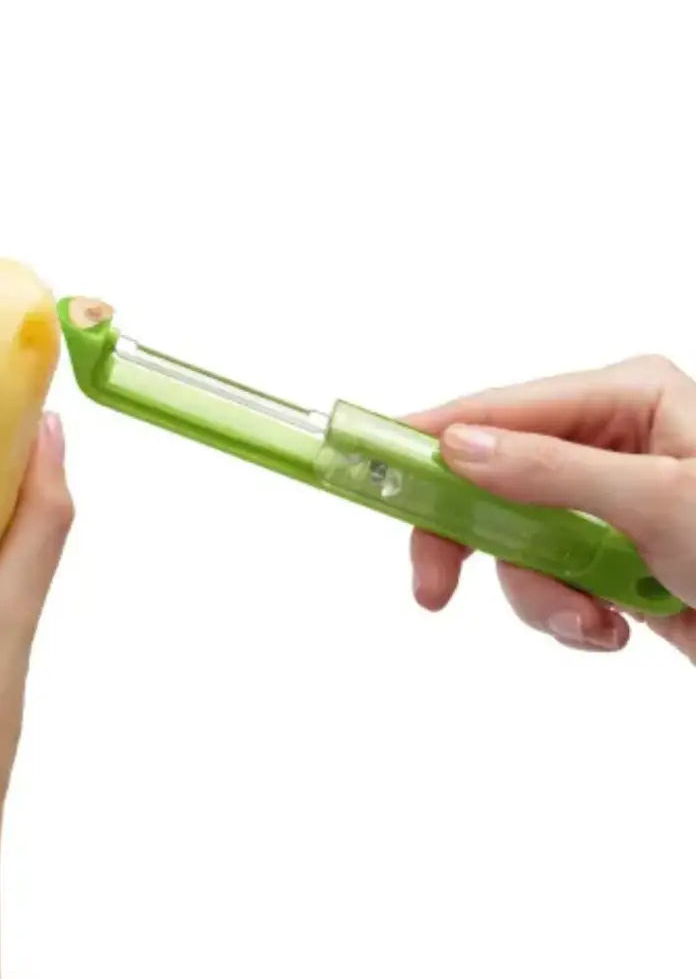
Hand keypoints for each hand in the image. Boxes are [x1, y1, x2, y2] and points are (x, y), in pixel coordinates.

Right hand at [404, 355, 695, 659]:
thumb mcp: (659, 501)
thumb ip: (549, 470)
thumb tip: (457, 448)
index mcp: (624, 400)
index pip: (497, 410)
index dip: (428, 436)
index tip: (368, 460)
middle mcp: (603, 444)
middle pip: (486, 481)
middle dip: (469, 541)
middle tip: (431, 587)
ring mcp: (598, 505)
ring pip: (510, 545)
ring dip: (540, 596)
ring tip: (594, 621)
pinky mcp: (601, 558)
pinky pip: (543, 584)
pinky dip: (566, 617)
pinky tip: (615, 628)